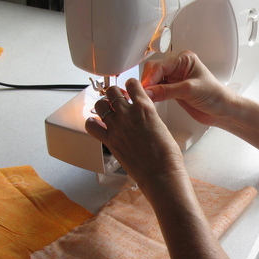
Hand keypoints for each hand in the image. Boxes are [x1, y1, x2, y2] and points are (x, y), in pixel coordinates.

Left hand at [85, 79, 185, 194]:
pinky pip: (91, 125)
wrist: (161, 173)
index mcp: (145, 107)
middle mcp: (128, 114)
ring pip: (100, 104)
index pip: (132, 84)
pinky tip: (98, 124)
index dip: (131, 85)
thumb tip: (142, 115)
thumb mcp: (162, 126)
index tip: (130, 88)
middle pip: (112, 91)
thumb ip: (149, 116)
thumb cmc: (167, 155)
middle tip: (118, 99)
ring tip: (108, 110)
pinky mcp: (109, 141)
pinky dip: (92, 122)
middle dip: (115, 93)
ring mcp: (116, 127)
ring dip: (104, 104)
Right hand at [141, 50, 234, 127]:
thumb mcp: (189, 91)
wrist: (223, 111)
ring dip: (148, 89)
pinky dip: (152, 95)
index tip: (144, 89)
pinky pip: (157, 90)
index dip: (150, 77)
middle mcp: (178, 67)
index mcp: (184, 60)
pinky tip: (150, 100)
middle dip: (147, 82)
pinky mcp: (173, 90)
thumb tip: (147, 92)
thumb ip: (167, 91)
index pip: (160, 65)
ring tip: (144, 98)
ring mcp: (175, 79)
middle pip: (154, 71)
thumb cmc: (215, 96)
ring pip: (154, 80)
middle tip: (142, 95)